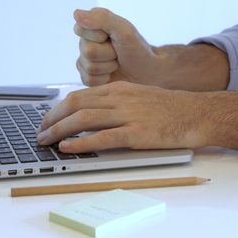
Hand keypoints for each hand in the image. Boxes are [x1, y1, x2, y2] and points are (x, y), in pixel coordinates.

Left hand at [36, 81, 211, 152]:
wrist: (198, 114)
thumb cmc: (170, 109)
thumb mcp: (138, 97)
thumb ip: (115, 103)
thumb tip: (89, 114)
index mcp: (119, 89)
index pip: (79, 95)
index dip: (57, 108)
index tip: (47, 120)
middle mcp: (120, 98)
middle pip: (75, 104)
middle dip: (52, 119)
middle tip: (40, 133)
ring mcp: (129, 114)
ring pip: (84, 118)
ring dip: (59, 130)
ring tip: (46, 141)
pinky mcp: (137, 133)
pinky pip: (103, 137)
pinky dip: (81, 142)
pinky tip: (68, 148)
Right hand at [73, 8, 159, 86]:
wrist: (146, 72)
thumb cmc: (136, 48)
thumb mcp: (124, 30)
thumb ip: (101, 19)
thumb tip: (76, 13)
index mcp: (92, 24)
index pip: (80, 29)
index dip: (99, 36)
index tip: (113, 36)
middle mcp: (85, 40)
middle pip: (87, 51)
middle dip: (108, 54)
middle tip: (118, 52)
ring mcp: (84, 59)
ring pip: (89, 67)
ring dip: (109, 66)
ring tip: (117, 62)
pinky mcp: (86, 76)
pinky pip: (89, 80)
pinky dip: (105, 79)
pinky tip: (111, 74)